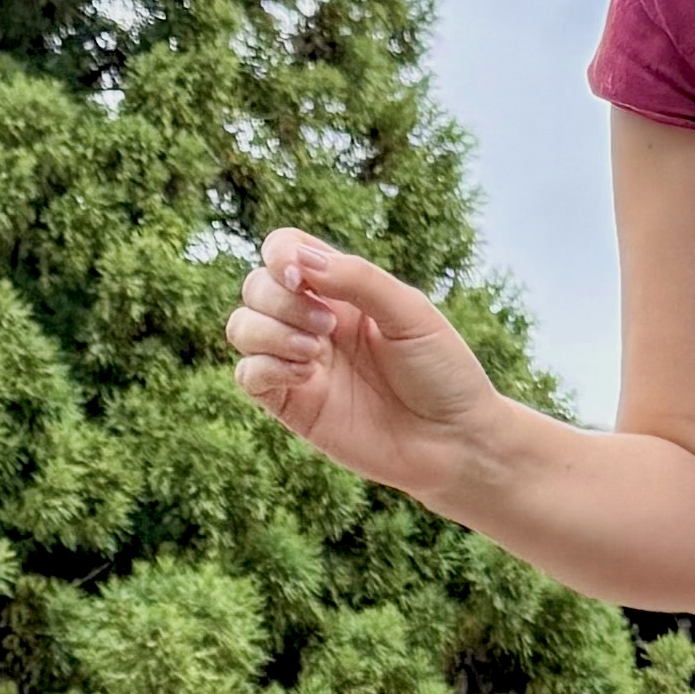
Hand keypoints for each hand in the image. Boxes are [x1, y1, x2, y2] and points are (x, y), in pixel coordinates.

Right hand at [224, 233, 500, 496]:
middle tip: (328, 325)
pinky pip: (247, 376)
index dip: (280, 255)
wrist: (453, 442)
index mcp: (343, 292)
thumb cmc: (441, 372)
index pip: (286, 251)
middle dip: (280, 299)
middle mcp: (314, 322)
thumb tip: (301, 259)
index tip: (302, 277)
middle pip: (256, 287)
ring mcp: (300, 363)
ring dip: (269, 331)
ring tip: (315, 351)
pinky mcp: (292, 405)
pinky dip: (265, 368)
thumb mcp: (410, 313)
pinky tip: (308, 376)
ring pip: (241, 327)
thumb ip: (358, 280)